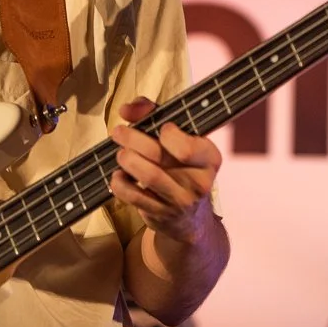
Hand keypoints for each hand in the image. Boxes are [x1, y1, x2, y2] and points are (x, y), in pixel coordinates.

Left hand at [110, 97, 221, 244]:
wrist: (189, 217)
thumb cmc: (180, 165)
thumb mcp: (178, 139)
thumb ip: (153, 114)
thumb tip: (126, 109)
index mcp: (209, 158)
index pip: (187, 146)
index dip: (168, 133)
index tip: (161, 127)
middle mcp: (199, 181)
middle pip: (160, 156)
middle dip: (133, 140)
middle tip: (118, 132)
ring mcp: (181, 201)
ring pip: (148, 176)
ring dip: (127, 160)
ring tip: (120, 153)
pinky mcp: (161, 215)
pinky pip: (134, 196)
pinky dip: (120, 183)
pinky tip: (118, 175)